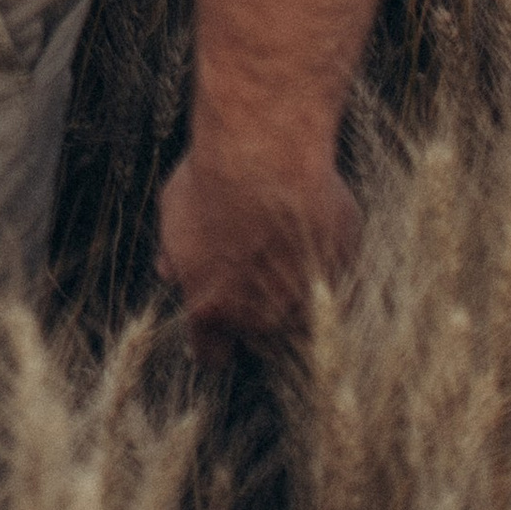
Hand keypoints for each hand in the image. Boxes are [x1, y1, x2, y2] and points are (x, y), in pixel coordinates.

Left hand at [156, 137, 358, 359]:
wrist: (264, 154)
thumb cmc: (211, 179)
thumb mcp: (174, 211)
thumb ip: (175, 253)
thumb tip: (168, 273)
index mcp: (210, 309)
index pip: (212, 355)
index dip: (214, 342)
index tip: (219, 328)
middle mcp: (259, 317)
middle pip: (262, 339)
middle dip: (258, 314)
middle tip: (256, 270)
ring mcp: (305, 300)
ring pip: (303, 317)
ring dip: (297, 293)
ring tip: (284, 245)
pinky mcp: (341, 273)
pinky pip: (337, 282)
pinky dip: (328, 265)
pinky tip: (314, 231)